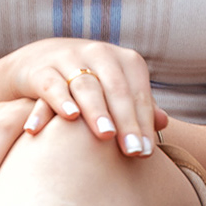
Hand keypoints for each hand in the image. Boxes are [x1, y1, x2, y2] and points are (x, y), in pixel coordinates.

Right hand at [4, 39, 169, 158]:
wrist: (41, 60)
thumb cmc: (91, 83)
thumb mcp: (116, 89)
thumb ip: (138, 106)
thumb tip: (164, 122)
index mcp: (124, 60)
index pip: (138, 93)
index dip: (143, 122)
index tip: (146, 152)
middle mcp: (99, 53)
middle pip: (116, 89)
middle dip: (126, 121)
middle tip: (133, 151)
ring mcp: (69, 58)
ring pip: (86, 85)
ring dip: (97, 110)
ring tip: (106, 135)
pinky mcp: (42, 68)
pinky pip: (52, 84)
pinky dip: (61, 100)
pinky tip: (69, 117)